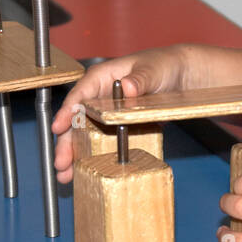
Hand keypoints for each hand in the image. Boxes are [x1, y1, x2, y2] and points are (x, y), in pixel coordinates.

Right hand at [52, 47, 187, 182]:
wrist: (183, 75)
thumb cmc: (164, 65)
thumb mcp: (153, 70)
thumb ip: (140, 79)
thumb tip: (127, 87)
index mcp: (102, 78)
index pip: (80, 95)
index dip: (67, 112)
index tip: (58, 128)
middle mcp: (100, 97)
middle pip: (78, 121)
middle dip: (67, 143)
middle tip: (61, 163)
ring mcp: (109, 113)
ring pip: (87, 135)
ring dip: (77, 155)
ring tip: (67, 176)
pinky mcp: (121, 127)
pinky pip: (106, 143)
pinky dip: (98, 158)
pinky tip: (90, 173)